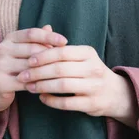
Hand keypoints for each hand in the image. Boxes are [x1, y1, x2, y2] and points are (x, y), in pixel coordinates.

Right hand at [0, 25, 67, 112]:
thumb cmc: (14, 66)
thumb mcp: (22, 49)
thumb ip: (36, 39)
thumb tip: (49, 27)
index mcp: (9, 38)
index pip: (32, 33)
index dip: (49, 36)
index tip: (65, 42)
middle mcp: (2, 49)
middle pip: (33, 50)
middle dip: (50, 56)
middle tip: (65, 62)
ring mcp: (0, 66)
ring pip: (31, 67)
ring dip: (47, 72)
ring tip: (61, 74)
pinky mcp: (0, 82)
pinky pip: (26, 83)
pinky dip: (39, 84)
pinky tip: (49, 86)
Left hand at [17, 44, 137, 125]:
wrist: (115, 93)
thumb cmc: (91, 71)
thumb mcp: (81, 56)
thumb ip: (62, 49)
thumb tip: (40, 35)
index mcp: (88, 53)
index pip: (62, 52)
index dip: (44, 56)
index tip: (28, 60)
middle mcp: (93, 68)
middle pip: (60, 69)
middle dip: (38, 72)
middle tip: (23, 75)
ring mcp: (93, 87)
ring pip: (63, 85)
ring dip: (43, 86)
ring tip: (29, 86)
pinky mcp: (91, 104)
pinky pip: (67, 103)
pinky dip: (52, 101)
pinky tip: (42, 98)